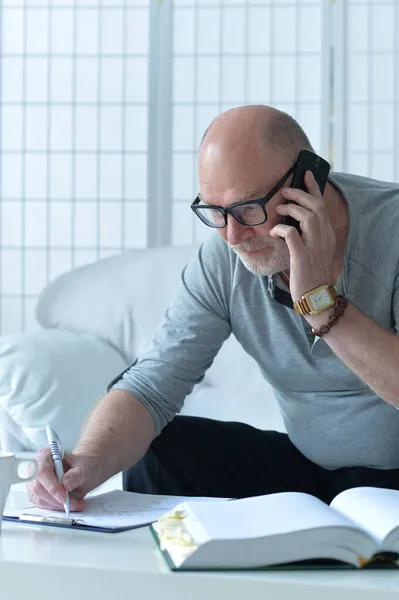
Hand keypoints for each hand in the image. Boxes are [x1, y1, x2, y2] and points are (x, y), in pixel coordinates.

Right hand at [27, 448, 100, 511]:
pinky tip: (68, 505)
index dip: (52, 486)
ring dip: (58, 505)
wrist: (82, 471)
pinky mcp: (36, 494)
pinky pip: (42, 504)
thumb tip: (66, 484)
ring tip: (75, 504)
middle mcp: (36, 468)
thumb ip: (76, 474)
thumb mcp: (84, 467)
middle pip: (38, 487)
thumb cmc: (81, 466)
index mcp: (45, 455)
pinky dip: (56, 508)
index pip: (43, 471)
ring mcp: (34, 482)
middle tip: (73, 503)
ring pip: (39, 498)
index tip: (64, 496)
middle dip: (56, 499)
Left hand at [270, 170, 335, 301]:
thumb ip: (308, 235)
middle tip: (284, 191)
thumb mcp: (314, 250)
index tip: (305, 175)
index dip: (314, 188)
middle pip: (315, 207)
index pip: (322, 205)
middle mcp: (324, 238)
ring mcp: (314, 247)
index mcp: (327, 235)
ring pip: (307, 217)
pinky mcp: (302, 256)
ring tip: (278, 210)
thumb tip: (291, 221)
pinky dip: (281, 229)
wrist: (316, 296)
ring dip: (290, 209)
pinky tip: (274, 231)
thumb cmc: (311, 273)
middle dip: (299, 194)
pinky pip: (291, 235)